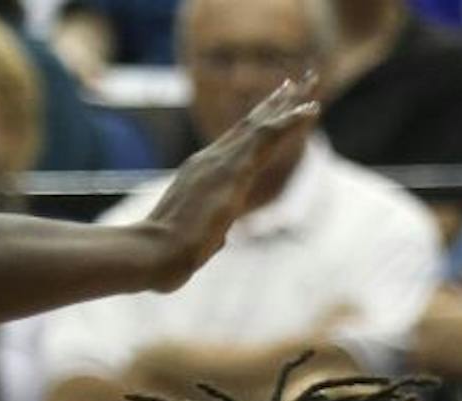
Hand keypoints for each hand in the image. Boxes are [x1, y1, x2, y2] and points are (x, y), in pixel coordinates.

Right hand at [143, 78, 318, 290]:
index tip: (270, 110)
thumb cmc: (164, 257)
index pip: (233, 146)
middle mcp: (209, 161)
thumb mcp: (193, 244)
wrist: (151, 253)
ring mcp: (220, 162)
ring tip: (310, 83)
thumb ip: (210, 236)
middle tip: (294, 84)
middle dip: (272, 105)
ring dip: (288, 105)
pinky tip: (310, 110)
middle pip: (248, 127)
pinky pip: (269, 136)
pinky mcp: (233, 168)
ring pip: (261, 125)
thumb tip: (219, 240)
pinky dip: (290, 122)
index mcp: (199, 176)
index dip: (254, 127)